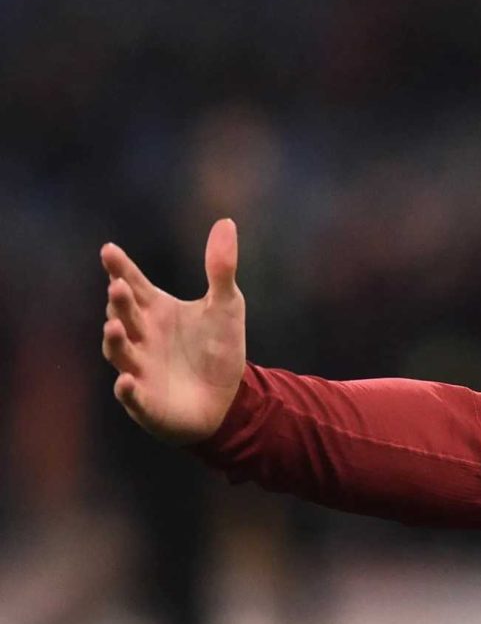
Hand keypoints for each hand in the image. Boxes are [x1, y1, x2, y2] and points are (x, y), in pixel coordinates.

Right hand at [100, 218, 245, 443]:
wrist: (229, 400)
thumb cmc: (219, 349)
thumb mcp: (226, 305)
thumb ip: (221, 268)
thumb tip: (226, 222)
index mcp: (156, 310)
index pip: (133, 284)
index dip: (120, 268)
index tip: (109, 250)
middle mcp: (141, 336)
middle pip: (124, 315)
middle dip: (119, 302)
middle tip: (118, 286)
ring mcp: (140, 368)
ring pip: (120, 353)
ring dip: (115, 340)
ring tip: (114, 326)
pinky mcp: (146, 401)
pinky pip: (132, 396)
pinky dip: (127, 390)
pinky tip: (127, 381)